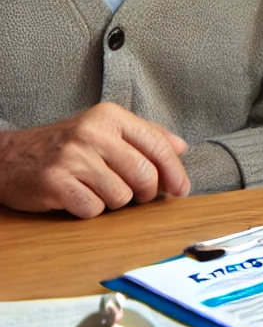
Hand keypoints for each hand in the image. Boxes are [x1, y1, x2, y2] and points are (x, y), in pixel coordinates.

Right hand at [0, 103, 190, 218]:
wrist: (11, 157)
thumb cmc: (67, 144)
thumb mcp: (107, 129)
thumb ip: (145, 135)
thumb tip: (181, 147)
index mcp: (111, 116)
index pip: (157, 144)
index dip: (175, 171)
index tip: (181, 189)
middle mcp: (93, 133)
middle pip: (143, 174)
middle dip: (148, 192)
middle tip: (141, 197)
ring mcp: (73, 157)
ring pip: (120, 195)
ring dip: (115, 202)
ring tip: (100, 190)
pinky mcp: (56, 182)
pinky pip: (93, 209)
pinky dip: (91, 210)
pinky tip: (80, 197)